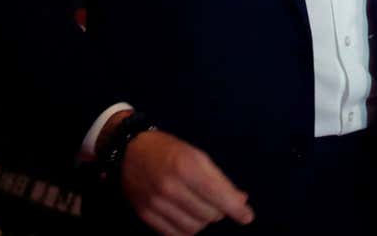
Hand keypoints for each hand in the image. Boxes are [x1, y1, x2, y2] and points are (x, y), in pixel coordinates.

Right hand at [120, 127, 254, 234]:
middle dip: (219, 210)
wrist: (128, 152)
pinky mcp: (146, 216)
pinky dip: (186, 228)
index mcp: (186, 166)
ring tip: (200, 206)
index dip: (237, 209)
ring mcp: (156, 204)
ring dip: (203, 220)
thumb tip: (241, 200)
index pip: (219, 196)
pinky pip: (176, 234)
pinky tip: (186, 215)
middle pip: (210, 215)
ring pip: (194, 228)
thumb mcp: (196, 155)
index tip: (247, 217)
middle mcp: (170, 187)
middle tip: (216, 200)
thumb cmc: (168, 149)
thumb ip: (219, 178)